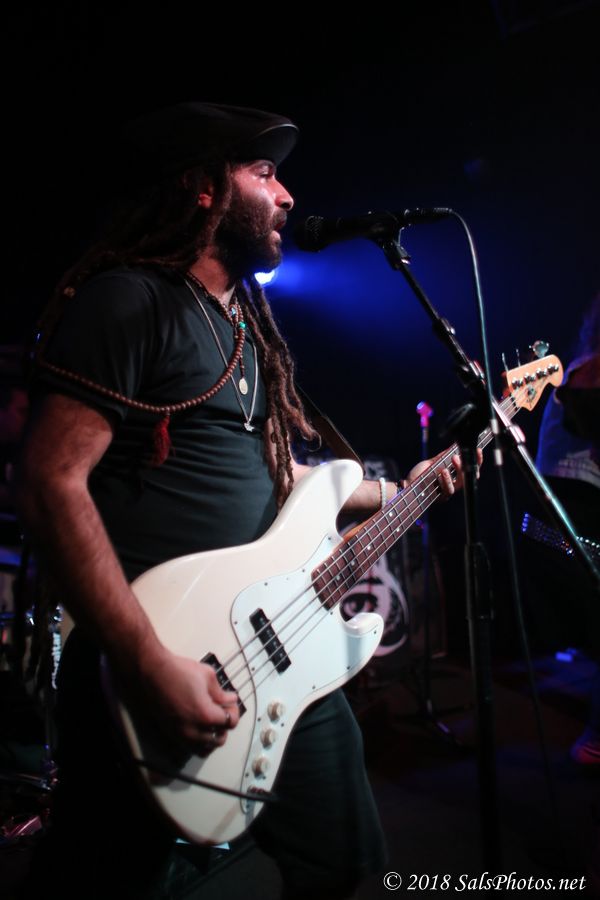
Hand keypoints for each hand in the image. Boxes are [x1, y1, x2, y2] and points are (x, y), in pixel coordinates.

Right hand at [116, 649, 239, 759]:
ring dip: (212, 738)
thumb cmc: (178, 671)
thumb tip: (230, 699)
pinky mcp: (171, 733)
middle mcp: (193, 730)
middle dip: (224, 726)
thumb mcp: (207, 676)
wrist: (153, 672)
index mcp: (205, 715)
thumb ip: (221, 692)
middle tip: (223, 712)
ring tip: (212, 723)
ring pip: (204, 749)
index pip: (230, 723)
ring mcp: (181, 734)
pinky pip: (190, 748)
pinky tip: (200, 728)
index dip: (234, 712)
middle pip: (219, 739)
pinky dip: (199, 742)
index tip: (231, 704)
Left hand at [406, 449, 482, 497]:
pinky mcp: (441, 498)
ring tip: (453, 459)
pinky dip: (446, 479)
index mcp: (453, 475)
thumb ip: (443, 456)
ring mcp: (448, 492)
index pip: (469, 469)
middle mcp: (453, 484)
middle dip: (468, 464)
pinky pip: (448, 490)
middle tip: (461, 454)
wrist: (406, 484)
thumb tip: (454, 446)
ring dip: (458, 470)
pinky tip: (443, 471)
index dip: (476, 460)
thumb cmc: (419, 475)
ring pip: (460, 483)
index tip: (478, 450)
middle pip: (468, 477)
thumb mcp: (432, 462)